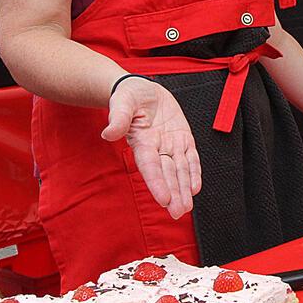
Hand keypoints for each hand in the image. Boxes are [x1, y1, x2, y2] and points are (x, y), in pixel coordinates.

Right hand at [101, 77, 201, 218]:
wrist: (142, 89)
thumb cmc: (128, 97)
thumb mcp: (122, 103)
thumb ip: (118, 118)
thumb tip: (109, 134)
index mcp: (142, 141)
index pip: (150, 166)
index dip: (157, 183)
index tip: (164, 200)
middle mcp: (157, 147)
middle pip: (166, 173)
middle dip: (173, 193)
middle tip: (178, 212)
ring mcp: (170, 143)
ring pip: (179, 169)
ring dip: (183, 188)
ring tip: (186, 207)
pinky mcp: (182, 137)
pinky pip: (190, 157)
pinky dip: (193, 172)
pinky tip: (194, 187)